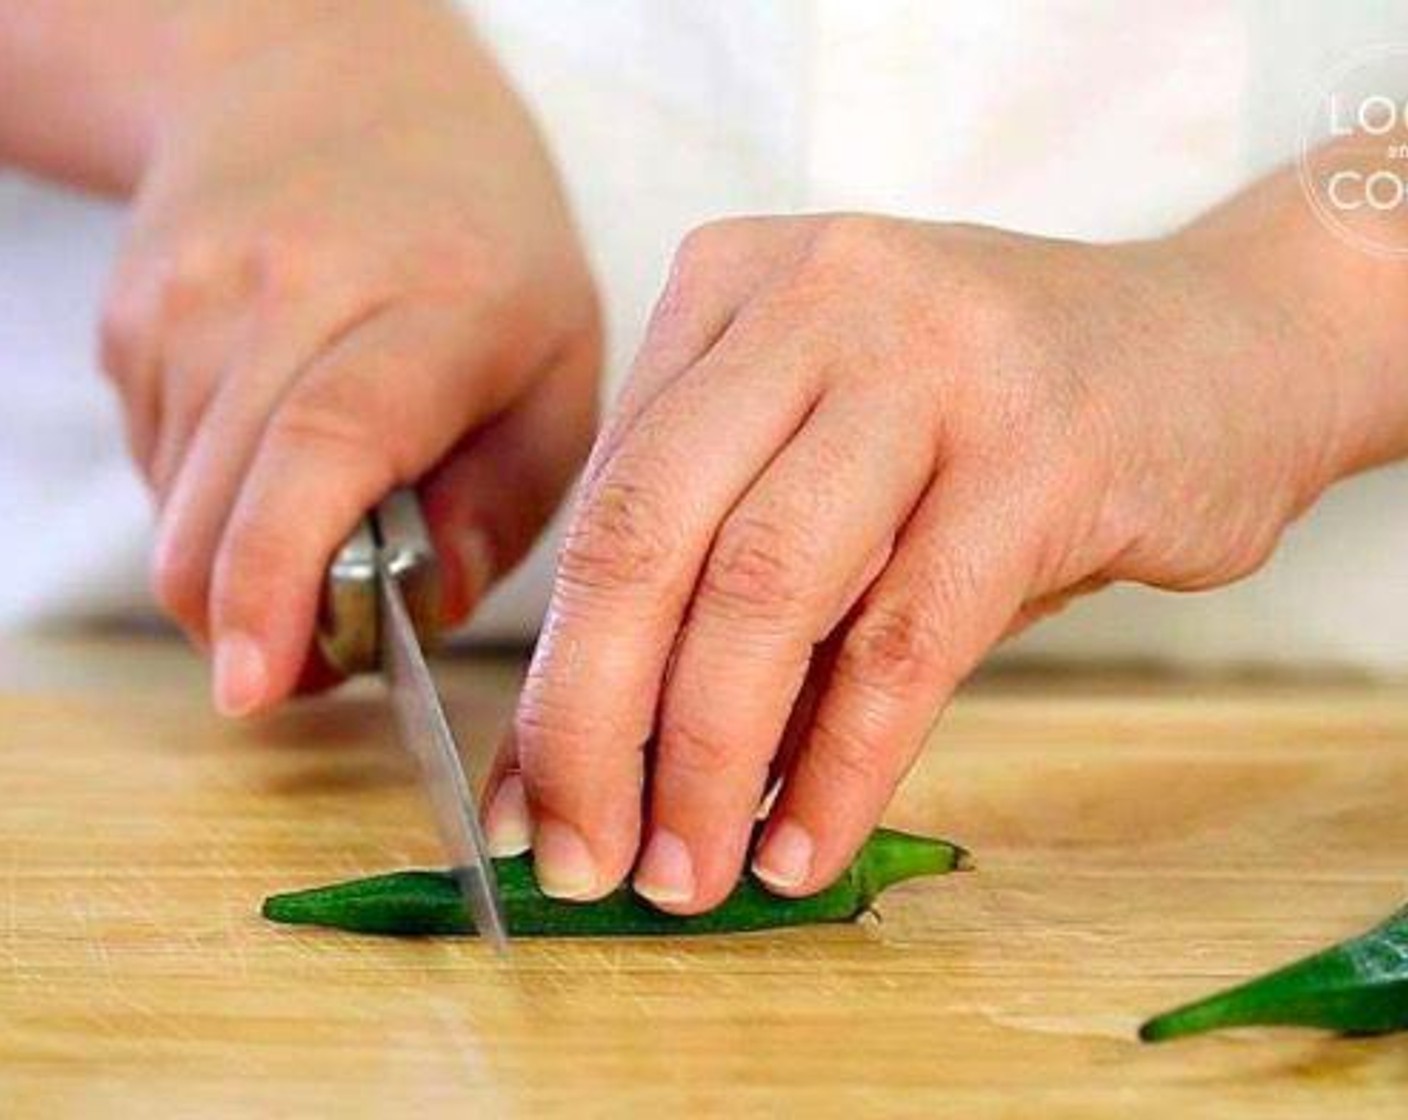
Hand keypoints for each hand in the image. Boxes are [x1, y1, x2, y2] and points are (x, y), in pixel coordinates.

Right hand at [98, 4, 599, 711]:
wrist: (331, 89)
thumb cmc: (482, 246)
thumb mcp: (558, 361)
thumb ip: (510, 499)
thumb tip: (424, 612)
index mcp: (435, 300)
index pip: (329, 443)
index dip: (280, 576)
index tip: (257, 682)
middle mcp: (293, 285)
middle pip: (219, 507)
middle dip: (250, 623)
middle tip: (316, 653)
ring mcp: (191, 293)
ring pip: (176, 508)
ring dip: (239, 562)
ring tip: (323, 513)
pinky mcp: (132, 312)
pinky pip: (156, 466)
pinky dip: (213, 499)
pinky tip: (274, 441)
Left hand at [488, 208, 1399, 912]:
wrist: (1221, 348)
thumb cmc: (990, 424)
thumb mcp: (831, 452)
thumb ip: (717, 570)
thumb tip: (600, 760)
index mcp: (732, 285)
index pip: (604, 501)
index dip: (551, 672)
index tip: (528, 805)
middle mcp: (818, 298)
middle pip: (652, 536)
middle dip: (593, 722)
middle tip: (578, 858)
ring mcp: (935, 361)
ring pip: (768, 589)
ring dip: (709, 759)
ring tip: (686, 874)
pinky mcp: (1046, 450)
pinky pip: (908, 640)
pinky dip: (841, 764)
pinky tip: (803, 845)